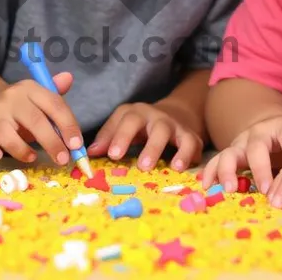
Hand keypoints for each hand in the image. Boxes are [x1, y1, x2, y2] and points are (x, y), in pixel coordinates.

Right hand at [0, 72, 82, 164]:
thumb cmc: (18, 106)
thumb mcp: (37, 97)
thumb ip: (55, 96)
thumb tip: (69, 78)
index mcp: (29, 89)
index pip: (53, 104)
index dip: (68, 125)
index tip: (77, 145)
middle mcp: (10, 99)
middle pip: (35, 121)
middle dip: (52, 143)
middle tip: (63, 160)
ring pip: (8, 136)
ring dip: (23, 151)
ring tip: (32, 157)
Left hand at [87, 100, 203, 170]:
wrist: (179, 114)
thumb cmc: (144, 127)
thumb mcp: (125, 127)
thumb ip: (108, 139)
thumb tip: (90, 153)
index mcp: (133, 113)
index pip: (122, 119)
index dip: (116, 136)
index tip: (111, 155)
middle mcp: (152, 115)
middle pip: (139, 121)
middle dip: (133, 140)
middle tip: (136, 165)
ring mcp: (172, 124)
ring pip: (164, 131)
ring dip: (156, 148)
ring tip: (151, 167)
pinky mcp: (190, 135)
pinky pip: (190, 143)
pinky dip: (186, 154)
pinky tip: (179, 167)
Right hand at [200, 115, 281, 194]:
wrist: (272, 125)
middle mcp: (260, 132)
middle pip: (257, 147)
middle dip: (261, 169)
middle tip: (266, 191)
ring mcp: (241, 141)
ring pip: (230, 152)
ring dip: (229, 171)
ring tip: (231, 189)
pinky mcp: (229, 151)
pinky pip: (216, 160)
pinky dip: (210, 172)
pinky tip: (207, 186)